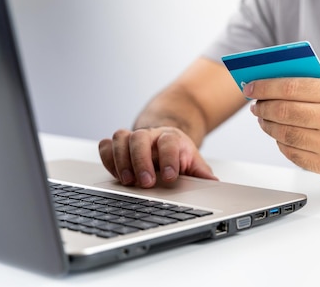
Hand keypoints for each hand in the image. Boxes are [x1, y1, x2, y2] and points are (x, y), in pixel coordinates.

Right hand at [98, 126, 217, 187]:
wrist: (166, 138)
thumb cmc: (178, 153)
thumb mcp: (193, 162)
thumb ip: (201, 173)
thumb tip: (214, 184)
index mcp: (171, 137)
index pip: (169, 142)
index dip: (169, 159)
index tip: (169, 177)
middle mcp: (150, 135)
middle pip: (140, 138)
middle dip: (141, 161)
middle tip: (146, 182)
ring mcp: (132, 138)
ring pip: (120, 137)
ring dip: (121, 160)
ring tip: (128, 181)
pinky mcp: (117, 145)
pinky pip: (106, 145)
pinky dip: (107, 158)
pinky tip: (115, 174)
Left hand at [244, 68, 319, 179]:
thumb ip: (313, 76)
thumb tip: (275, 75)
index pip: (291, 87)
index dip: (265, 86)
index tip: (251, 87)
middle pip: (284, 111)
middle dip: (263, 107)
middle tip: (255, 104)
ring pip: (284, 134)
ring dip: (268, 125)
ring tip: (264, 119)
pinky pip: (292, 153)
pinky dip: (280, 143)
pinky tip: (280, 135)